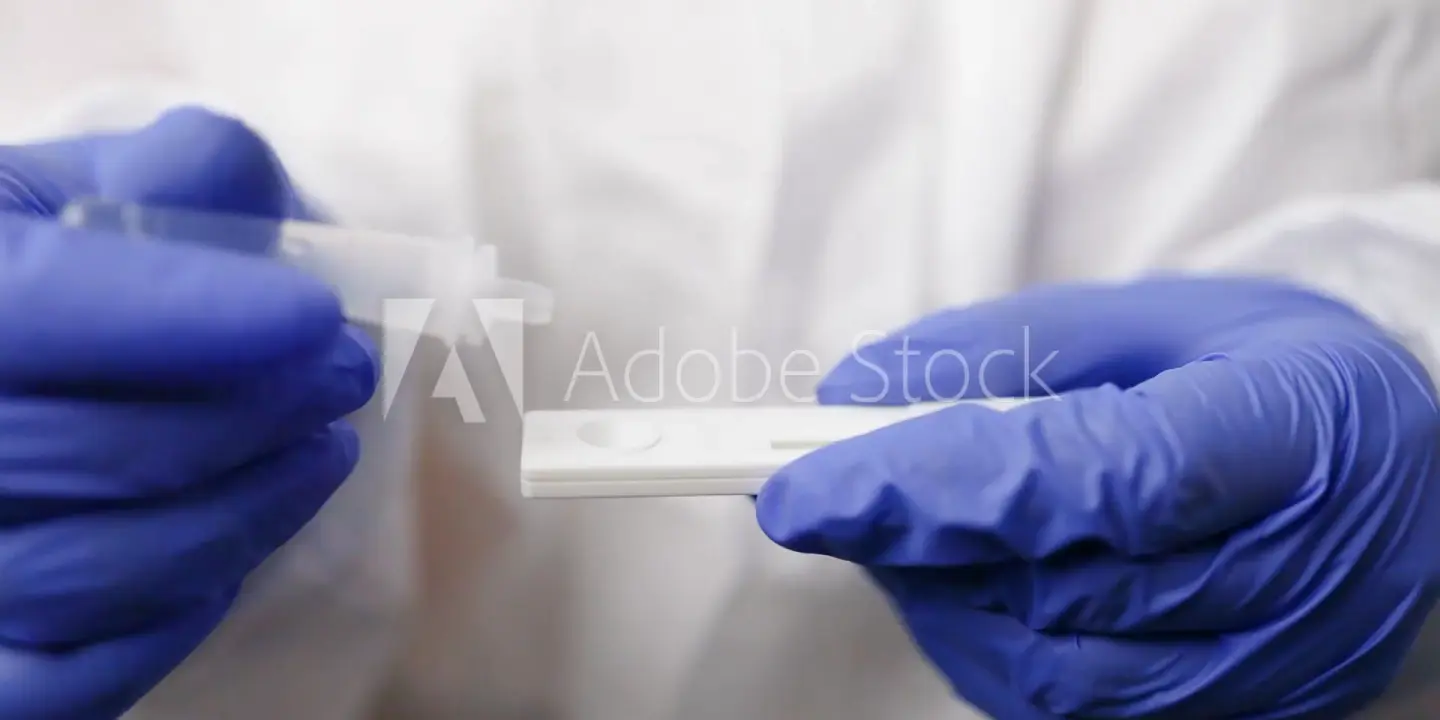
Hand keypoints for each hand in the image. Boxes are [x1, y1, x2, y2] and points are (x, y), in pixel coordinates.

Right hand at [0, 108, 375, 718]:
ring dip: (244, 511)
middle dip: (255, 415)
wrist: (30, 356)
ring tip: (324, 451)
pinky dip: (174, 615)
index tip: (316, 317)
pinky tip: (235, 550)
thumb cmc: (75, 265)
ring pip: (92, 573)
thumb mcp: (104, 188)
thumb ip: (178, 174)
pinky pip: (72, 679)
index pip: (33, 310)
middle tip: (347, 374)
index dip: (181, 316)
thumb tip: (231, 178)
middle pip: (92, 455)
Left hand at [755, 277, 1439, 717]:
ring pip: (1048, 669)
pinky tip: (958, 584)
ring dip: (935, 597)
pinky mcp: (1233, 714)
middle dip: (910, 540)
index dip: (936, 488)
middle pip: (1055, 586)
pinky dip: (982, 644)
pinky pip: (1068, 707)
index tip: (800, 489)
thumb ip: (1004, 352)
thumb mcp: (1158, 317)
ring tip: (897, 526)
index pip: (1094, 478)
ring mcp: (1269, 667)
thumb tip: (853, 396)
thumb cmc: (1276, 376)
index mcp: (1287, 434)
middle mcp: (1293, 574)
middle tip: (824, 491)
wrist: (1411, 481)